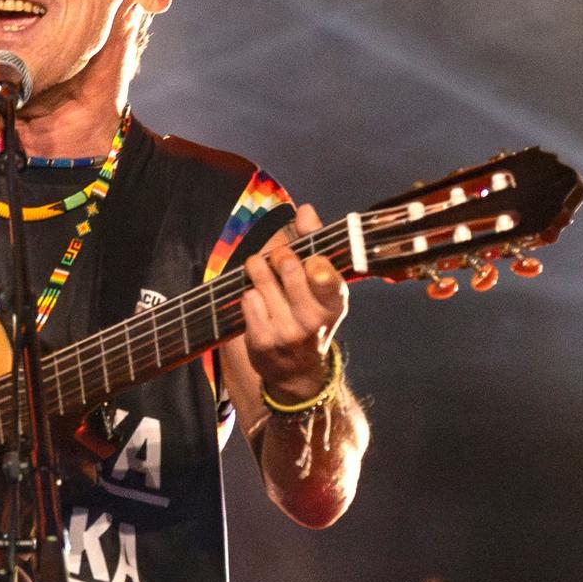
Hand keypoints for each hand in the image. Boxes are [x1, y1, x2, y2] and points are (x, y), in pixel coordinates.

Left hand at [243, 203, 347, 405]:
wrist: (297, 372)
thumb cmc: (310, 317)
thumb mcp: (323, 287)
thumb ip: (315, 244)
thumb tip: (306, 209)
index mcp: (335, 302)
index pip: (325, 272)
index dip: (311, 258)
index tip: (308, 259)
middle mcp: (314, 318)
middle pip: (287, 265)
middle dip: (277, 255)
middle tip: (277, 259)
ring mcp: (287, 331)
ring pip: (261, 279)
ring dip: (257, 270)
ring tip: (261, 273)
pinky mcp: (263, 341)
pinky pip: (246, 299)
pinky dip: (248, 295)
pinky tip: (257, 302)